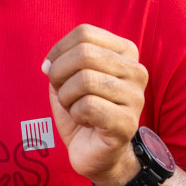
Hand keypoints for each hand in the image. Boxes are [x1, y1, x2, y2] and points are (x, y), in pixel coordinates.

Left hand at [42, 24, 147, 185]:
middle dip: (59, 74)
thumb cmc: (83, 112)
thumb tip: (49, 64)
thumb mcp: (68, 79)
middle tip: (62, 93)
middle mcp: (136, 70)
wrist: (96, 153)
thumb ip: (62, 61)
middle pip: (84, 53)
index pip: (84, 33)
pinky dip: (76, 115)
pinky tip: (86, 123)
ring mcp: (136, 97)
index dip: (59, 51)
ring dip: (67, 97)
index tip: (53, 71)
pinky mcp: (127, 122)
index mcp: (125, 52)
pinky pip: (87, 106)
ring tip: (76, 109)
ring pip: (84, 80)